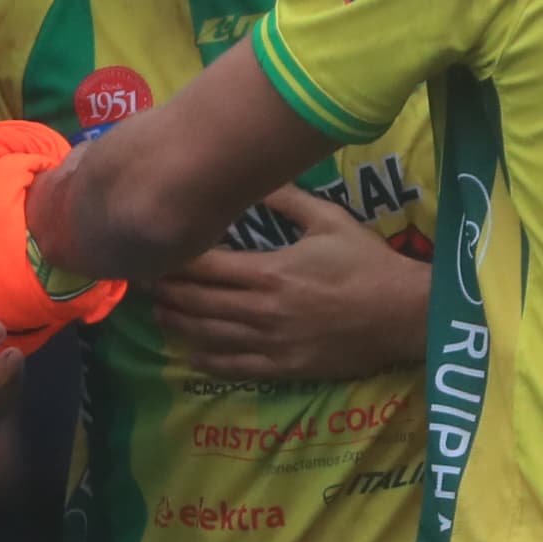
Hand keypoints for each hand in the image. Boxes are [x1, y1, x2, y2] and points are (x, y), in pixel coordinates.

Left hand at [149, 186, 428, 382]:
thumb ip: (286, 199)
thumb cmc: (367, 263)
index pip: (203, 267)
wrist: (403, 314)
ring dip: (176, 323)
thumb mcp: (329, 219)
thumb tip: (254, 174)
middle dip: (164, 290)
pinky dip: (204, 358)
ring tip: (155, 311)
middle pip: (196, 302)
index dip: (171, 261)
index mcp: (268, 272)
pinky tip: (188, 351)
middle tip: (139, 280)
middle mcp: (261, 310)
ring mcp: (270, 343)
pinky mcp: (283, 367)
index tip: (150, 251)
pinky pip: (233, 366)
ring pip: (207, 336)